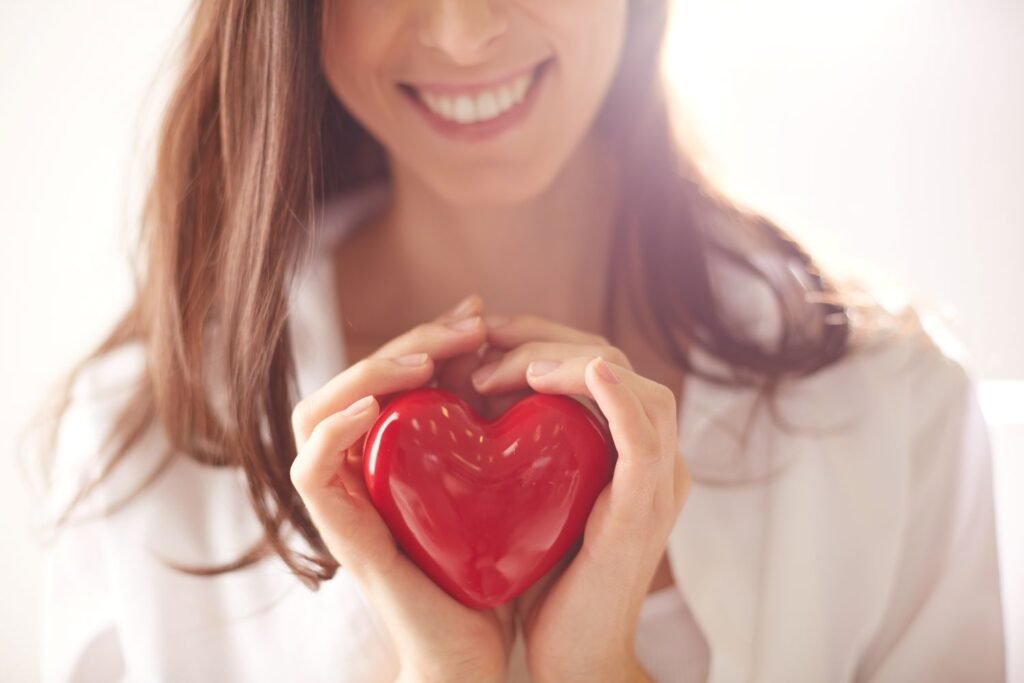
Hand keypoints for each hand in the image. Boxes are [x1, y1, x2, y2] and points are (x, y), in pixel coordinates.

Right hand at [290, 294, 512, 682]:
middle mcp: (359, 470)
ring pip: (316, 412)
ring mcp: (343, 501)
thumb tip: (516, 356)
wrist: (479, 652)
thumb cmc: (490, 566)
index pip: (389, 374)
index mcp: (392, 454)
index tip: (476, 315)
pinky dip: (335, 430)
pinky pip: (310, 470)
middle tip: (466, 324)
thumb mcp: (496, 479)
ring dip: (368, 374)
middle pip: (354, 380)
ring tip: (425, 362)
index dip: (427, 336)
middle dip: (410, 343)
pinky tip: (378, 407)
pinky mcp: (339, 533)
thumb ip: (490, 427)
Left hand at [470, 314, 691, 682]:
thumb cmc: (546, 580)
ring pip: (636, 386)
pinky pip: (644, 438)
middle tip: (485, 341)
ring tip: (510, 368)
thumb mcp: (535, 496)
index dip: (543, 338)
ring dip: (571, 362)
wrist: (572, 658)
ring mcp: (657, 480)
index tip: (484, 337)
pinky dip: (619, 398)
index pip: (597, 363)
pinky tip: (589, 372)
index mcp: (629, 450)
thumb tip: (473, 392)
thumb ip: (525, 447)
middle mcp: (654, 457)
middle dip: (547, 339)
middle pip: (615, 362)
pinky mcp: (645, 508)